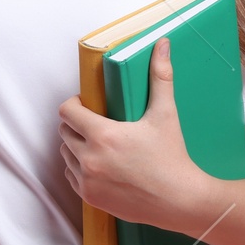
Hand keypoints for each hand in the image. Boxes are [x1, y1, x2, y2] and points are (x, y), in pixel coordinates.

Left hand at [57, 39, 210, 232]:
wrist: (180, 201)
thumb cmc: (173, 157)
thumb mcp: (165, 114)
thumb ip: (160, 77)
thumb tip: (162, 44)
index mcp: (103, 136)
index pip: (66, 112)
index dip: (74, 104)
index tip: (87, 105)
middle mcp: (89, 159)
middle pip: (64, 132)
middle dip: (76, 125)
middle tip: (96, 123)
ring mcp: (88, 181)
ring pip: (66, 155)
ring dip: (76, 147)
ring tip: (98, 144)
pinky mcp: (91, 198)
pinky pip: (71, 177)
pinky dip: (80, 169)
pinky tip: (99, 165)